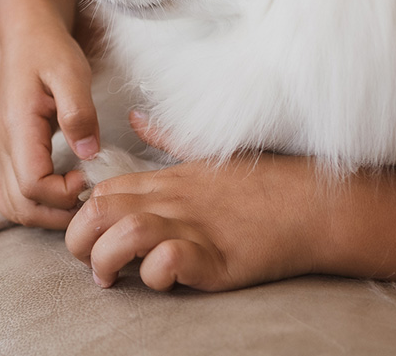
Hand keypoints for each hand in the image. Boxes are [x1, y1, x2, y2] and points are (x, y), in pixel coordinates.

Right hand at [0, 15, 98, 230]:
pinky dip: (28, 205)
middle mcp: (4, 146)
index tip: (90, 174)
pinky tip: (54, 193)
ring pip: (11, 206)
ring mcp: (2, 152)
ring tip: (75, 197)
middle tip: (89, 195)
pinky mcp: (7, 153)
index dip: (64, 192)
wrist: (27, 37)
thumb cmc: (50, 51)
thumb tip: (88, 153)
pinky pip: (5, 194)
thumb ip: (79, 112)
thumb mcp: (71, 73)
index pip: (33, 185)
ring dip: (44, 214)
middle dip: (58, 213)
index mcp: (18, 128)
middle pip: (21, 206)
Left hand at [64, 114, 319, 290]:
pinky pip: (169, 261)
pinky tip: (164, 278)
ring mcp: (193, 228)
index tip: (95, 237)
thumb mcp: (208, 153)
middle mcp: (172, 201)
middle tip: (93, 263)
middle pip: (96, 211)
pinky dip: (156, 275)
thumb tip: (137, 117)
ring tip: (115, 278)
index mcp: (167, 180)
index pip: (101, 191)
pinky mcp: (216, 258)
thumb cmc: (264, 181)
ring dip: (107, 261)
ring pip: (123, 235)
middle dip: (79, 241)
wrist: (315, 202)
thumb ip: (167, 139)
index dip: (86, 216)